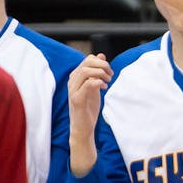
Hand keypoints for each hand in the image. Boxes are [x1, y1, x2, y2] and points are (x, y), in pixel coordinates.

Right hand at [68, 53, 111, 175]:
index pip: (88, 59)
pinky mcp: (77, 99)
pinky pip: (88, 83)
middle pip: (87, 62)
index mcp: (76, 77)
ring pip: (86, 71)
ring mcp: (73, 90)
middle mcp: (72, 81)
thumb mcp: (94, 87)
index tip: (109, 72)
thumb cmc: (88, 108)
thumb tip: (100, 55)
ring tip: (107, 82)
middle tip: (110, 76)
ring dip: (101, 74)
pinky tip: (103, 88)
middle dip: (103, 66)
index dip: (102, 62)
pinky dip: (99, 82)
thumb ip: (96, 72)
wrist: (83, 127)